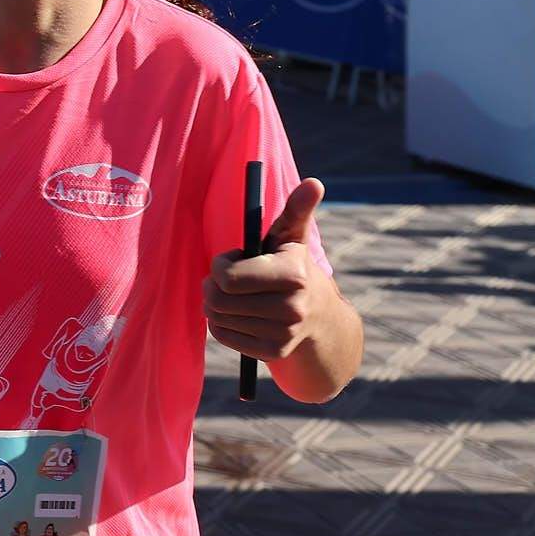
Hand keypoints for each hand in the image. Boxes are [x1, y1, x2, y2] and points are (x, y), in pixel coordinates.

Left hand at [205, 179, 329, 362]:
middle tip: (228, 278)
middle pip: (217, 299)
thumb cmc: (293, 266)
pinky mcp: (273, 352)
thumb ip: (298, 209)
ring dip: (215, 302)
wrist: (320, 318)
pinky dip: (222, 323)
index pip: (227, 277)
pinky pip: (222, 335)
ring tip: (236, 294)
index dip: (222, 265)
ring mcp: (283, 334)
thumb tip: (314, 182)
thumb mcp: (292, 237)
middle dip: (214, 284)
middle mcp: (291, 308)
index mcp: (293, 275)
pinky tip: (240, 313)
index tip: (237, 259)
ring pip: (216, 317)